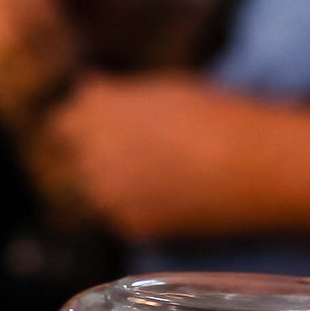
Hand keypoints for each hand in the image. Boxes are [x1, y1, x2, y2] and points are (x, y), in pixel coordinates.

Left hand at [28, 75, 257, 237]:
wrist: (250, 163)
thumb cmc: (214, 111)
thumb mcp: (162, 89)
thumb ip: (115, 94)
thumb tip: (85, 85)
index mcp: (95, 112)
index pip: (59, 124)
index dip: (76, 128)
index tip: (90, 131)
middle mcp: (90, 154)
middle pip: (67, 164)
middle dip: (87, 160)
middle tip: (128, 159)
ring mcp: (106, 194)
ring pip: (91, 195)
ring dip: (108, 189)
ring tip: (152, 180)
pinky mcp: (129, 225)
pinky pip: (121, 219)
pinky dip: (137, 212)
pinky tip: (169, 201)